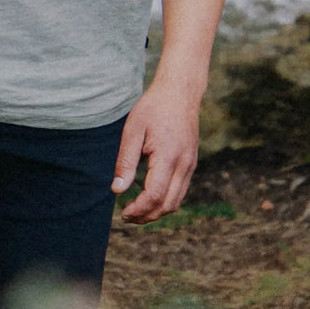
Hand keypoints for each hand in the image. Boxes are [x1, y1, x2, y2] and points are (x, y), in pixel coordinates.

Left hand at [110, 82, 200, 223]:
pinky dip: (166, 201)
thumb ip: (126, 161)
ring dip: (157, 212)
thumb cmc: (153, 108)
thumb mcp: (133, 129)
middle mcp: (184, 164)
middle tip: (126, 216)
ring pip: (176, 201)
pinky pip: (180, 191)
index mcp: (168, 156)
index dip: (138, 210)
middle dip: (147, 216)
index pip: (155, 195)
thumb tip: (117, 190)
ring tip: (136, 211)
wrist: (180, 92)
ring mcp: (190, 165)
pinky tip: (150, 197)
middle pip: (168, 205)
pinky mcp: (191, 163)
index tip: (123, 212)